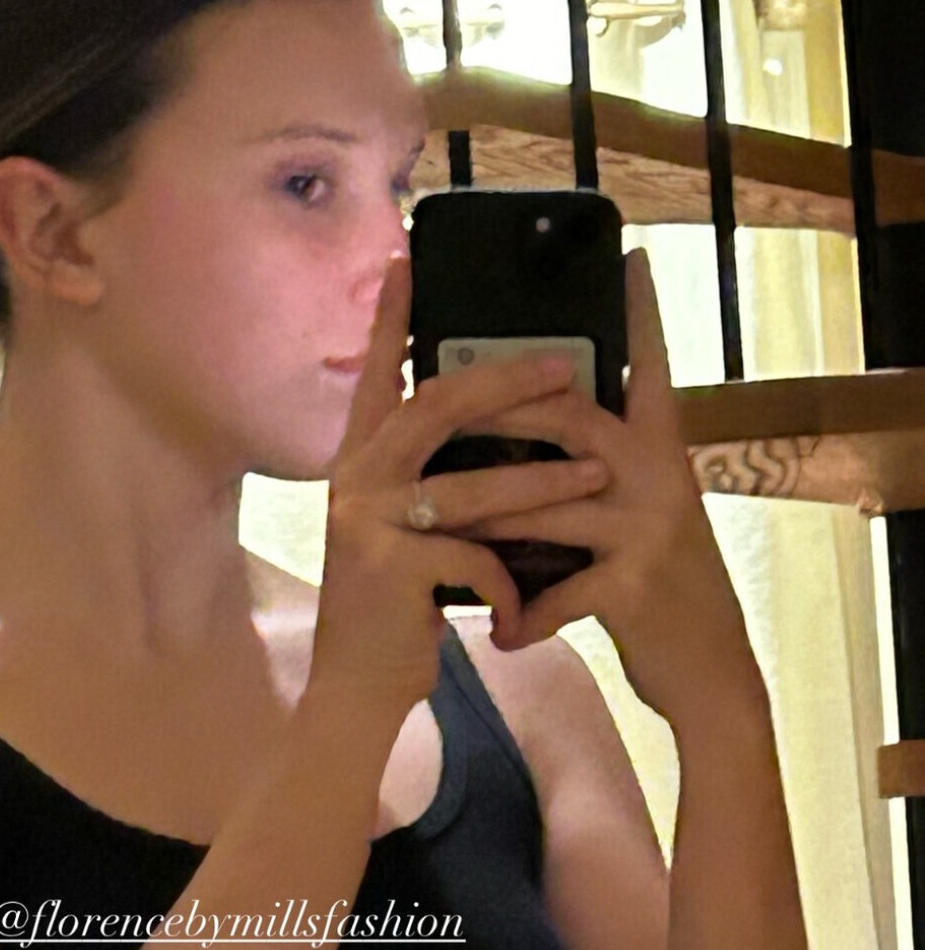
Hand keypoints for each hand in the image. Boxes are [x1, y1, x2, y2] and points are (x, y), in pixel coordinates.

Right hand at [309, 254, 617, 717]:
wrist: (357, 690)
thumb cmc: (397, 608)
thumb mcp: (406, 533)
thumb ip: (430, 481)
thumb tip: (490, 426)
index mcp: (359, 461)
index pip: (378, 375)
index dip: (390, 318)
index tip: (407, 259)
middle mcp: (354, 479)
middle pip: (436, 405)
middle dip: (508, 382)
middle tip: (566, 366)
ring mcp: (367, 522)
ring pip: (469, 486)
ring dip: (541, 484)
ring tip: (595, 479)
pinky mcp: (390, 571)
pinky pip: (473, 556)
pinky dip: (507, 582)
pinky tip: (519, 611)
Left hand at [449, 250, 762, 727]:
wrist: (710, 673)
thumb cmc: (659, 593)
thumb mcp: (643, 518)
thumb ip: (602, 475)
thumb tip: (536, 433)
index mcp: (661, 452)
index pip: (650, 366)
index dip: (640, 312)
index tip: (627, 255)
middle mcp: (659, 478)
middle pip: (570, 418)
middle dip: (497, 408)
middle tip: (433, 394)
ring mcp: (648, 530)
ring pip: (544, 505)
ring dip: (480, 519)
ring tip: (425, 523)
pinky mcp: (635, 587)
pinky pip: (559, 591)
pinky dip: (522, 613)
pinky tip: (497, 632)